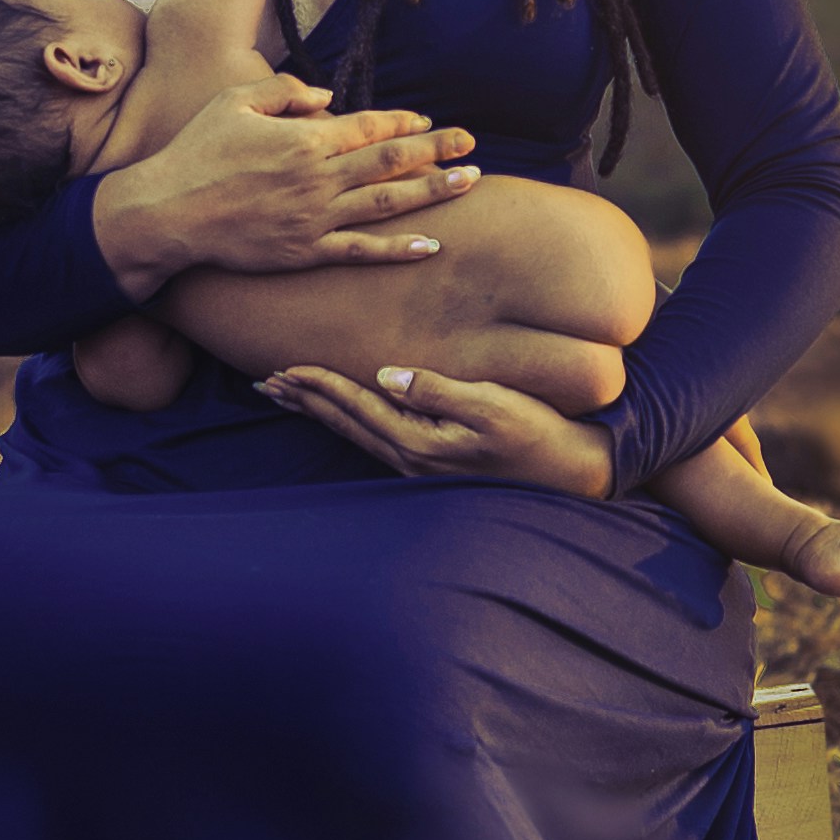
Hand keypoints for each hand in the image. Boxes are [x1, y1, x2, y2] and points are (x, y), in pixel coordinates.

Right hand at [91, 76, 474, 298]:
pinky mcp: (305, 252)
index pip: (368, 127)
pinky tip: (430, 244)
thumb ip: (283, 90)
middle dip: (436, 150)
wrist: (167, 214)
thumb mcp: (234, 101)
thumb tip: (327, 97)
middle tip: (471, 144)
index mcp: (303, 139)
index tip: (428, 122)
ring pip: (387, 202)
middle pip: (391, 161)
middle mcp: (318, 178)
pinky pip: (361, 251)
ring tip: (469, 182)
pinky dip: (397, 248)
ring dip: (433, 191)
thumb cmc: (196, 152)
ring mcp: (315, 218)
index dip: (403, 124)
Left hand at [257, 363, 613, 500]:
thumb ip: (438, 391)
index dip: (317, 386)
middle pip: (345, 424)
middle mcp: (411, 459)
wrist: (571, 472)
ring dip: (322, 412)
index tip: (283, 367)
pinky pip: (375, 438)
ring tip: (291, 396)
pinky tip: (344, 415)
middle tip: (267, 382)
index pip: (355, 408)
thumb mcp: (493, 405)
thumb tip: (386, 375)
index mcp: (419, 443)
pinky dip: (349, 422)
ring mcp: (421, 465)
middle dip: (305, 401)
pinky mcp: (434, 463)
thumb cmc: (537, 434)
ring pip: (356, 433)